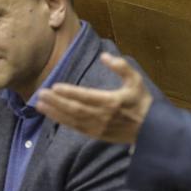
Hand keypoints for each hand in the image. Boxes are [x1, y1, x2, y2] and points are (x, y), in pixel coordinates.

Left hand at [35, 53, 152, 144]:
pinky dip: (62, 121)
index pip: (86, 96)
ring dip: (54, 112)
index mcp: (112, 101)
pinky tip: (51, 114)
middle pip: (75, 109)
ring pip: (72, 120)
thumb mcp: (136, 80)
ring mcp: (98, 127)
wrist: (150, 130)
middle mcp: (103, 116)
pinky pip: (75, 128)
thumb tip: (104, 56)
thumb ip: (121, 67)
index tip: (55, 86)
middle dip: (56, 102)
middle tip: (40, 94)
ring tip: (39, 104)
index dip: (70, 92)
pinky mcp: (96, 134)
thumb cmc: (141, 102)